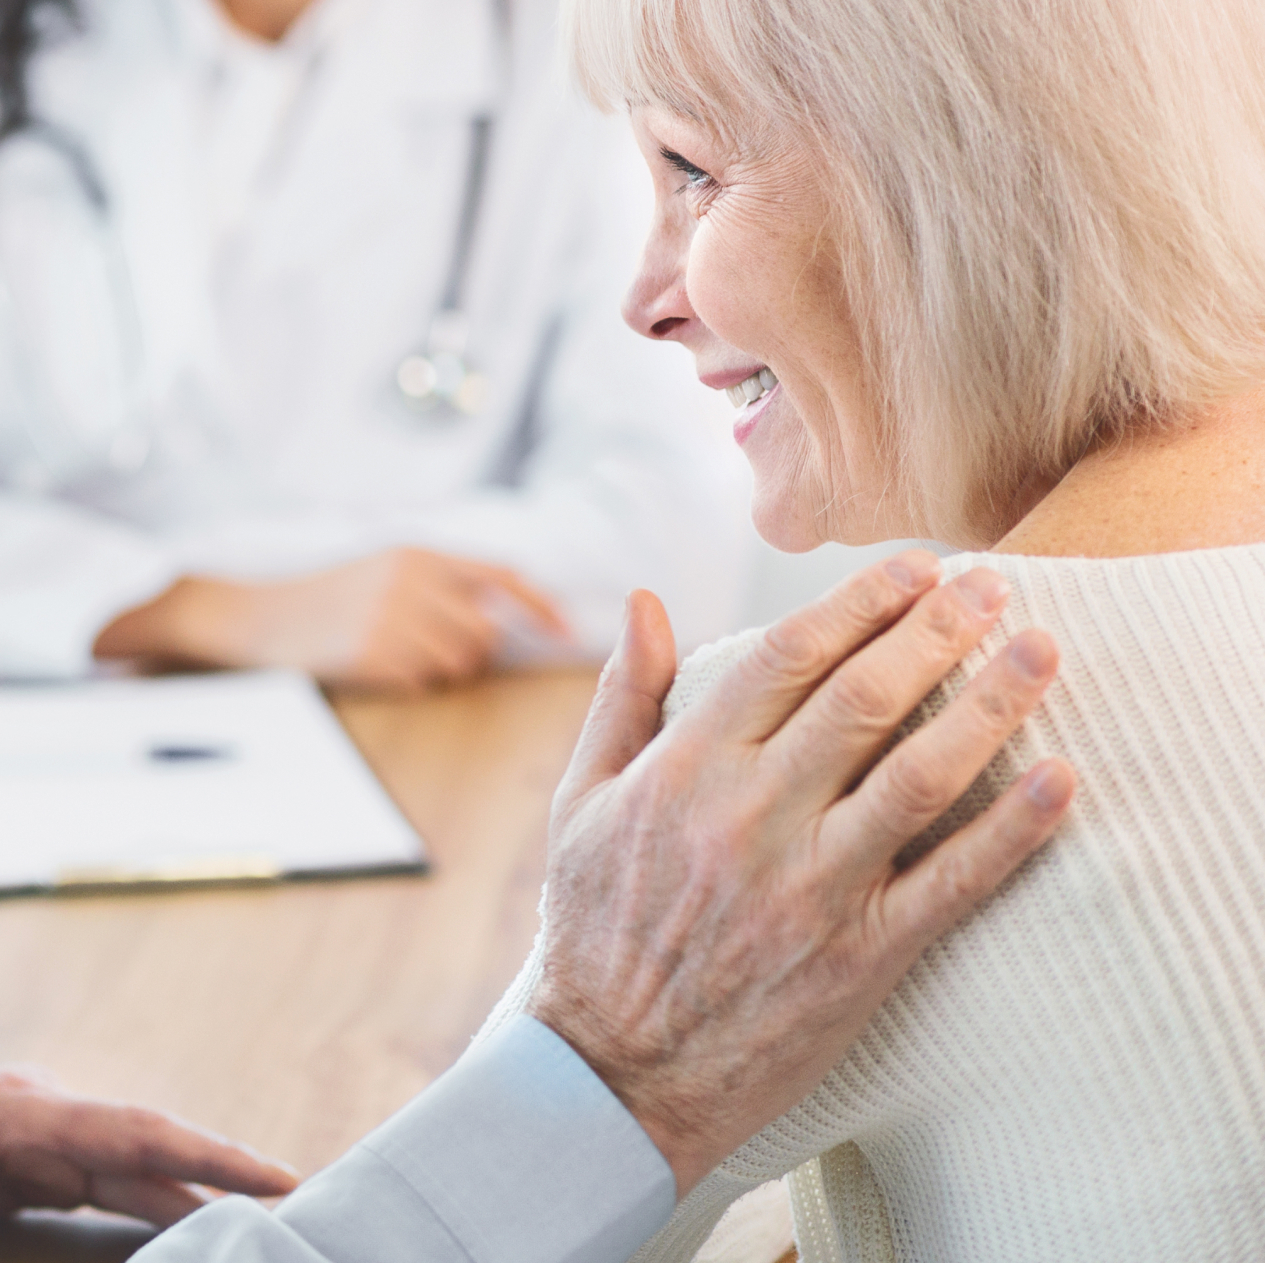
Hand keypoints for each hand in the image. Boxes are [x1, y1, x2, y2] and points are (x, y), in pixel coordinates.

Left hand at [0, 1064, 298, 1229]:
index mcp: (16, 1110)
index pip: (128, 1132)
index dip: (203, 1154)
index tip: (272, 1174)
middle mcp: (44, 1111)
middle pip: (151, 1144)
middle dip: (227, 1169)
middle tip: (306, 1199)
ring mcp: (44, 1129)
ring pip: (138, 1161)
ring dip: (201, 1185)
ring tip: (275, 1216)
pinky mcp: (39, 1152)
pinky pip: (112, 1175)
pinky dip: (161, 1194)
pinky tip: (199, 1221)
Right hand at [94, 547, 570, 691]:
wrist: (253, 615)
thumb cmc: (324, 596)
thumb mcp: (382, 566)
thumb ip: (439, 580)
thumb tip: (502, 615)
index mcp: (417, 551)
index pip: (502, 575)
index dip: (539, 604)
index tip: (564, 629)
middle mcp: (409, 579)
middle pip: (483, 632)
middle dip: (468, 649)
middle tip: (425, 647)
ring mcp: (390, 617)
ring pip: (456, 662)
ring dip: (438, 668)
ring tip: (393, 653)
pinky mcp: (371, 654)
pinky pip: (422, 681)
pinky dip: (407, 681)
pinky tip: (373, 664)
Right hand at [529, 551, 1075, 1192]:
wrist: (612, 1070)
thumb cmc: (593, 929)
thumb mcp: (579, 802)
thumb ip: (623, 699)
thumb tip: (647, 601)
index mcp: (684, 770)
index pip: (787, 656)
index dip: (860, 601)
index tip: (916, 566)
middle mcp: (750, 817)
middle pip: (865, 698)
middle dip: (939, 629)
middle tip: (997, 586)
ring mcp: (809, 887)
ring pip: (918, 777)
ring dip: (990, 705)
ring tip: (1041, 651)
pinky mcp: (858, 955)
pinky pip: (951, 884)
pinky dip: (1011, 831)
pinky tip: (1058, 781)